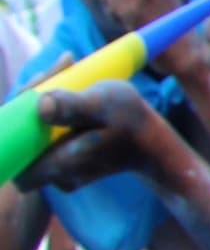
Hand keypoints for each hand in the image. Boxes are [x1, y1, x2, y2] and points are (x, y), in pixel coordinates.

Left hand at [22, 82, 181, 191]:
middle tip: (53, 75)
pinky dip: (48, 114)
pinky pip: (41, 137)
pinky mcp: (62, 163)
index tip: (34, 92)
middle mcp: (51, 174)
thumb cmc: (133, 124)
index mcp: (57, 165)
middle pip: (16, 139)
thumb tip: (39, 105)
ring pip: (28, 136)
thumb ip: (72, 106)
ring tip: (63, 76)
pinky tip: (68, 94)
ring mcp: (56, 171)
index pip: (10, 149)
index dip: (11, 119)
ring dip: (37, 106)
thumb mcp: (106, 105)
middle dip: (26, 104)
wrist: (155, 146)